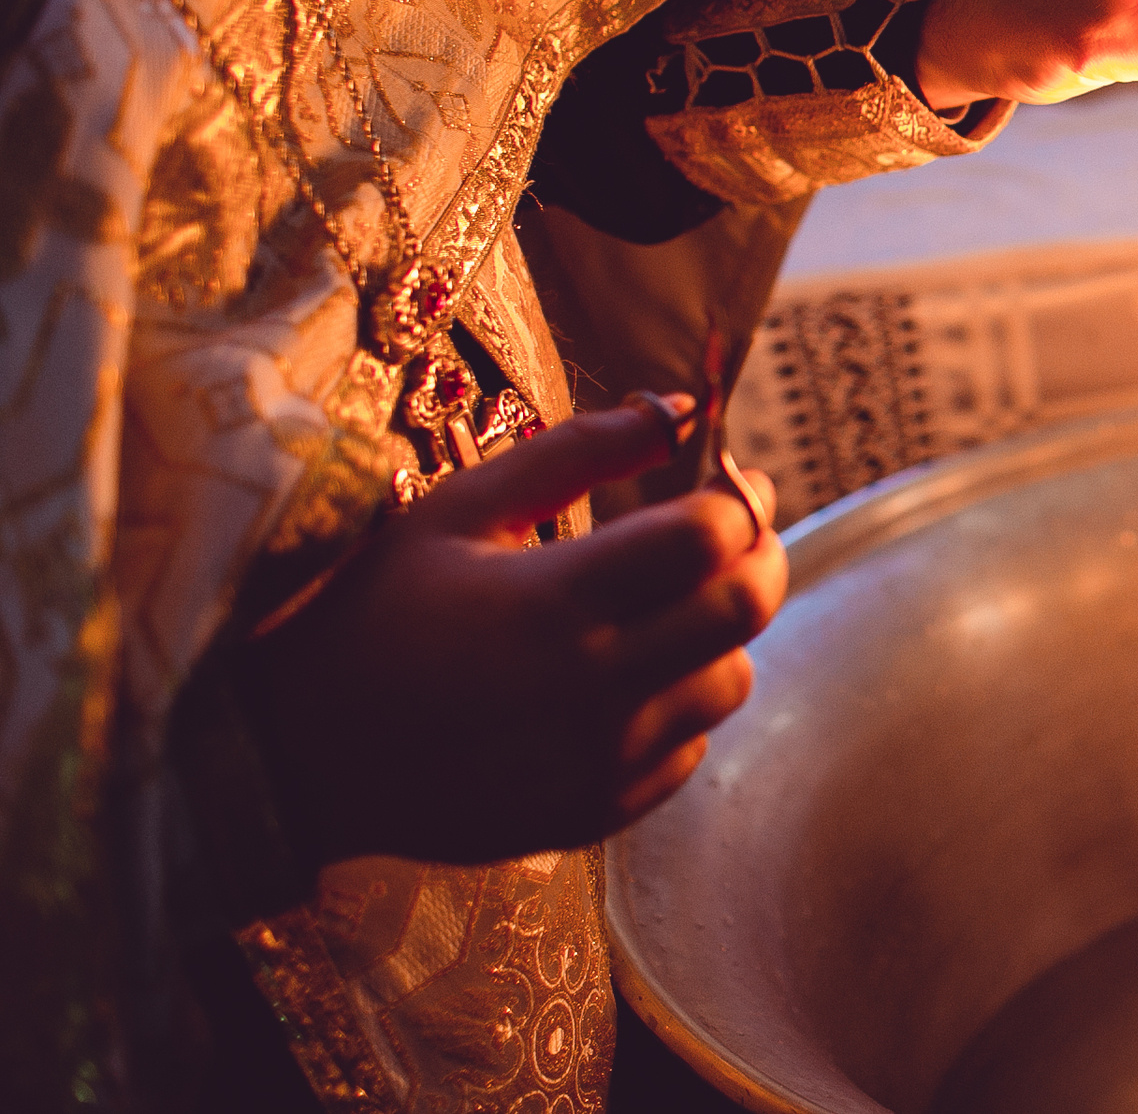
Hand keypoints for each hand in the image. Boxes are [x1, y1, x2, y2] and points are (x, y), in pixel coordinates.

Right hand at [239, 396, 786, 866]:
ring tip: (668, 610)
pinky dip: (679, 709)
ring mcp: (596, 760)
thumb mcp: (459, 509)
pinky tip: (626, 681)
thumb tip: (681, 407)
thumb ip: (578, 451)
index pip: (708, 538)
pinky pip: (690, 751)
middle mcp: (588, 686)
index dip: (737, 499)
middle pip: (745, 610)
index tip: (728, 482)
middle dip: (760, 557)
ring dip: (721, 638)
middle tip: (735, 536)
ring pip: (731, 684)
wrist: (297, 754)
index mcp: (553, 598)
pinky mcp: (595, 812)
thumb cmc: (374, 609)